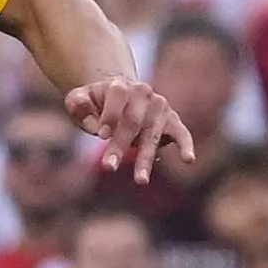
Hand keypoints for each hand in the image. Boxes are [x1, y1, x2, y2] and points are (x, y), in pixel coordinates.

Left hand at [63, 74, 193, 183]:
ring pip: (152, 135)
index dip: (110, 115)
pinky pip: (182, 133)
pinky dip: (186, 145)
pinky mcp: (172, 121)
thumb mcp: (78, 98)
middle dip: (120, 145)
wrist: (119, 93)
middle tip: (108, 167)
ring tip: (140, 181)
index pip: (118, 97)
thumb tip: (89, 118)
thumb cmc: (95, 101)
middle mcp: (144, 94)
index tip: (101, 135)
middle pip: (133, 122)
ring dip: (145, 158)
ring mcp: (160, 108)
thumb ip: (78, 104)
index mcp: (120, 86)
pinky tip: (188, 159)